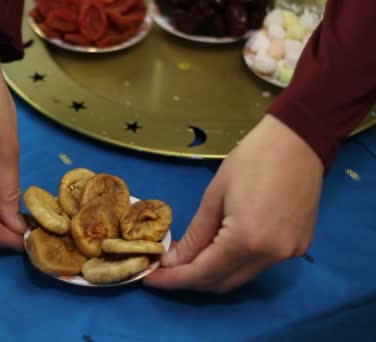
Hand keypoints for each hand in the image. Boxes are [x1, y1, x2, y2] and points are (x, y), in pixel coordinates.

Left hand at [144, 115, 323, 292]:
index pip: (202, 273)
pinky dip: (234, 264)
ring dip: (211, 274)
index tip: (150, 279)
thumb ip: (196, 235)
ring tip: (186, 260)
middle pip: (221, 283)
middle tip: (164, 269)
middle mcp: (269, 256)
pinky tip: (217, 250)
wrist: (300, 140)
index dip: (173, 280)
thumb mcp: (214, 196)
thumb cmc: (252, 159)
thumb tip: (174, 261)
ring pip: (240, 278)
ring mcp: (288, 254)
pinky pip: (258, 266)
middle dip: (189, 280)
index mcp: (246, 241)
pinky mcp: (299, 247)